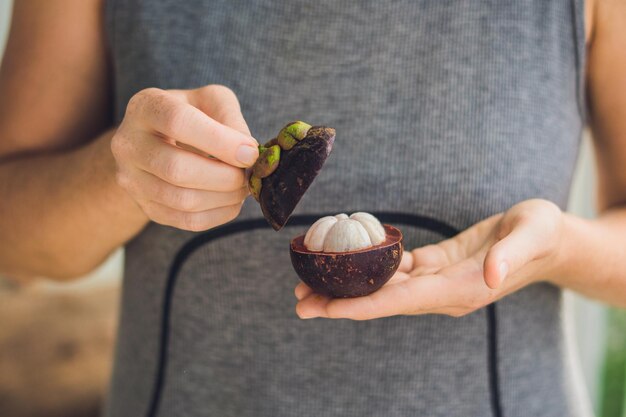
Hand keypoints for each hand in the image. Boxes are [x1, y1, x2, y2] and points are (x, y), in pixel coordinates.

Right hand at [111, 85, 257, 230]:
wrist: (160, 140)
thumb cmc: (192, 115)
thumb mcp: (211, 101)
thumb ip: (231, 118)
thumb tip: (247, 153)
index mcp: (145, 107)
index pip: (179, 122)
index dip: (220, 141)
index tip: (250, 153)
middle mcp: (128, 144)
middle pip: (177, 169)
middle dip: (224, 176)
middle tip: (247, 174)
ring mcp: (132, 180)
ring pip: (183, 200)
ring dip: (224, 198)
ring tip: (242, 186)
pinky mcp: (146, 207)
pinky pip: (187, 221)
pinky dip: (218, 214)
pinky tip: (231, 201)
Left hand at [295, 199, 564, 319]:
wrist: (548, 240)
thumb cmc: (542, 234)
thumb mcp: (531, 234)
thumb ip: (510, 254)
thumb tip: (488, 275)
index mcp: (459, 290)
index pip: (400, 302)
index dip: (361, 306)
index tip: (325, 309)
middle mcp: (441, 293)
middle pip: (382, 301)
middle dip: (340, 302)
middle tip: (298, 301)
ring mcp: (436, 283)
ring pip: (383, 288)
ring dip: (346, 286)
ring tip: (308, 282)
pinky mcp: (434, 267)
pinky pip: (395, 271)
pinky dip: (368, 267)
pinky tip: (344, 261)